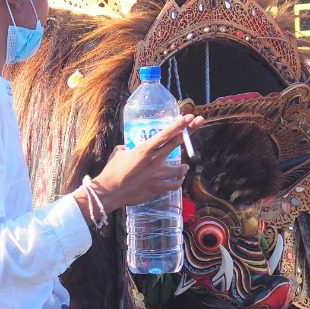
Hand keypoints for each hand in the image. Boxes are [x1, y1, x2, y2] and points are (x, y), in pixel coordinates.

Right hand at [89, 114, 203, 211]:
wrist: (109, 192)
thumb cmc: (111, 172)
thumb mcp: (118, 154)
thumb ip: (127, 148)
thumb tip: (128, 148)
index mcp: (144, 150)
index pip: (165, 134)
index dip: (179, 124)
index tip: (190, 116)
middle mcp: (154, 160)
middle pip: (177, 143)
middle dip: (190, 130)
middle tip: (200, 121)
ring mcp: (157, 175)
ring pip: (180, 169)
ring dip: (183, 168)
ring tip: (183, 168)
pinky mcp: (157, 188)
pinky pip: (174, 184)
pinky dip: (177, 182)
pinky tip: (177, 180)